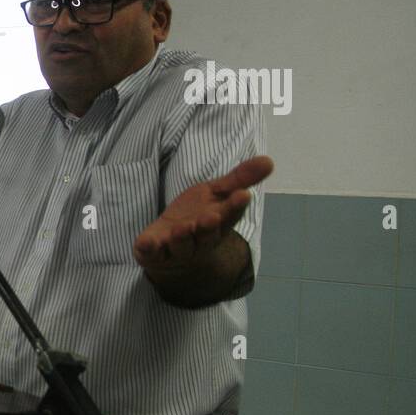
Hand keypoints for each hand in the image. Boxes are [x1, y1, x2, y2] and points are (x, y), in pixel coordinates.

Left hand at [134, 155, 273, 273]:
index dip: (235, 206)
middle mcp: (200, 240)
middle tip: (212, 216)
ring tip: (183, 227)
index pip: (230, 215)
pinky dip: (149, 249)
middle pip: (207, 235)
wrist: (170, 248)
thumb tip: (269, 160)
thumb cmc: (197, 216)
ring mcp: (176, 249)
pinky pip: (151, 253)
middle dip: (208, 227)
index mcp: (219, 223)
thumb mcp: (216, 194)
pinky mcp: (154, 254)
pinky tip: (146, 243)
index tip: (242, 195)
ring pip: (182, 246)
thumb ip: (239, 179)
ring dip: (182, 238)